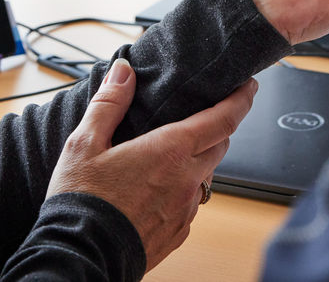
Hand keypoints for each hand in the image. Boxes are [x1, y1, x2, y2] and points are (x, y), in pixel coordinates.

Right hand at [47, 59, 257, 269]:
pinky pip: (192, 203)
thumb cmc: (81, 201)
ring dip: (199, 161)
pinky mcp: (178, 233)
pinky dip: (185, 190)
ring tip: (172, 154)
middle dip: (218, 127)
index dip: (242, 99)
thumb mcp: (84, 144)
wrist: (79, 256)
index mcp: (170, 150)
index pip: (225, 118)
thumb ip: (109, 103)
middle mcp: (187, 179)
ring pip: (207, 175)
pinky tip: (158, 189)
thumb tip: (124, 71)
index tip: (249, 86)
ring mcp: (186, 209)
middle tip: (204, 115)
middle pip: (221, 145)